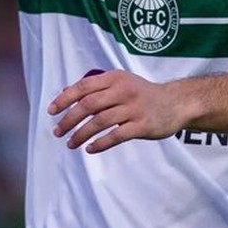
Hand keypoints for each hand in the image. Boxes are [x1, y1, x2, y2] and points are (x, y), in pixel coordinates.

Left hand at [48, 69, 184, 153]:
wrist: (175, 103)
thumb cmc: (143, 94)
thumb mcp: (121, 82)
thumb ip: (97, 87)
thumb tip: (66, 93)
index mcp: (115, 78)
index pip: (84, 86)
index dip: (65, 98)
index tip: (52, 111)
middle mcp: (124, 90)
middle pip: (89, 104)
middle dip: (69, 119)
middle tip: (57, 131)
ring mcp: (134, 108)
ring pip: (100, 122)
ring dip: (81, 134)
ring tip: (71, 143)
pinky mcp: (143, 125)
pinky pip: (117, 135)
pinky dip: (101, 143)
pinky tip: (90, 149)